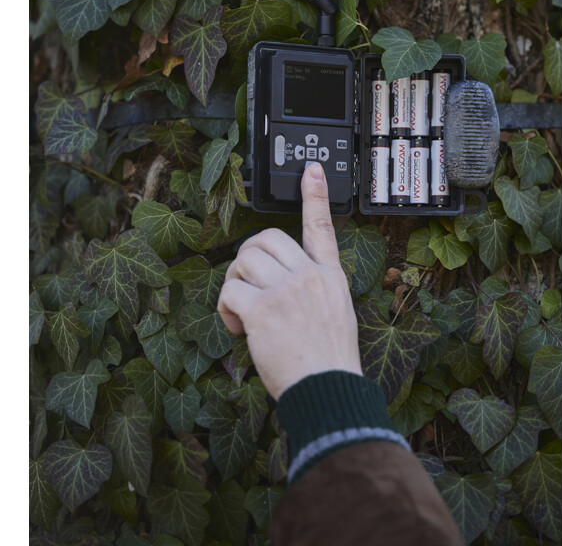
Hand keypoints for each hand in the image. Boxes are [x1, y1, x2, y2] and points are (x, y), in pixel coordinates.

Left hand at [217, 161, 362, 400]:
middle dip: (246, 258)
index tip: (310, 169)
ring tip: (240, 310)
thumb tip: (277, 282)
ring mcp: (286, 290)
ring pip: (244, 261)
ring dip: (234, 283)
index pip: (322, 226)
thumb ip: (312, 289)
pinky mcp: (262, 309)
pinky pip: (229, 291)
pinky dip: (225, 309)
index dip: (315, 195)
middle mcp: (308, 276)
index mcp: (328, 276)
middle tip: (246, 284)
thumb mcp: (336, 313)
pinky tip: (236, 327)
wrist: (327, 391)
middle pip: (265, 239)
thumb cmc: (328, 361)